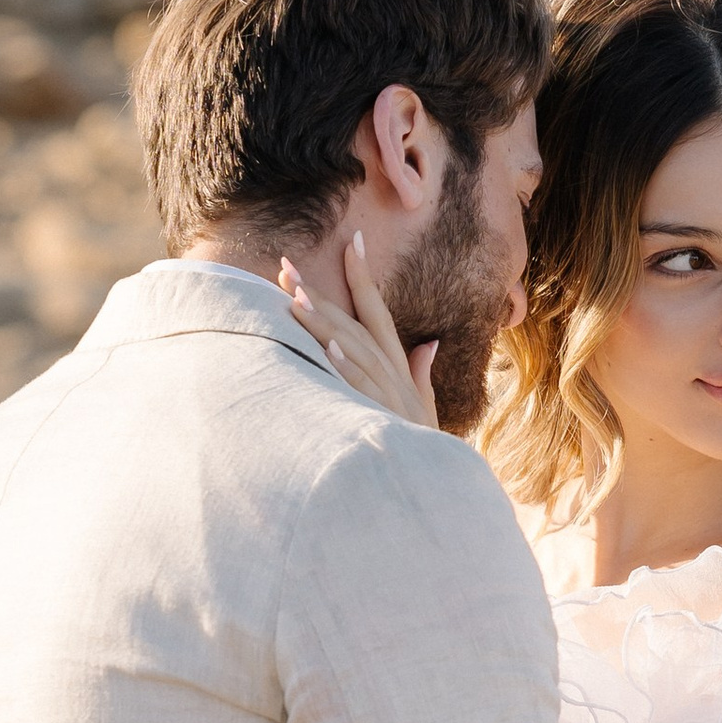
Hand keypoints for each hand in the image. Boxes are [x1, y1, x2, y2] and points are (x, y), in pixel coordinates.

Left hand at [277, 235, 440, 431]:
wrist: (434, 482)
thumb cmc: (422, 447)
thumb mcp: (425, 408)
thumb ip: (421, 374)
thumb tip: (431, 344)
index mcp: (398, 364)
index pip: (378, 310)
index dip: (364, 274)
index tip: (350, 240)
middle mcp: (392, 372)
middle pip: (353, 322)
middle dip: (320, 293)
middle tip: (287, 266)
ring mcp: (385, 393)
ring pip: (351, 349)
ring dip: (324, 323)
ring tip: (296, 297)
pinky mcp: (379, 417)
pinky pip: (360, 389)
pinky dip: (345, 368)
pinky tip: (327, 349)